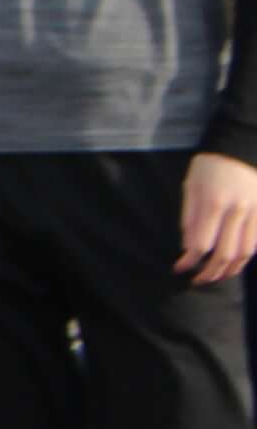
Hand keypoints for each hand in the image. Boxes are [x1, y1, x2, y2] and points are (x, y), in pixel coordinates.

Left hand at [182, 152, 256, 288]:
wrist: (241, 147)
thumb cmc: (209, 166)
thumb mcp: (191, 186)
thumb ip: (189, 217)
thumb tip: (188, 248)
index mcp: (214, 202)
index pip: (202, 243)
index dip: (190, 261)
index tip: (180, 268)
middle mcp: (238, 210)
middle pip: (225, 253)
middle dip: (210, 272)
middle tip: (198, 280)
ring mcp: (256, 212)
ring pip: (246, 253)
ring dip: (231, 270)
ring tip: (217, 277)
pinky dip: (246, 258)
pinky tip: (234, 263)